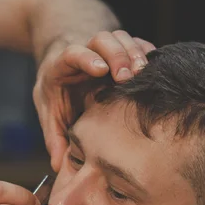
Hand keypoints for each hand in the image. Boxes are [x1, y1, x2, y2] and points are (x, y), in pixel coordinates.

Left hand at [34, 30, 155, 171]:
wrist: (62, 68)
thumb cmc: (56, 92)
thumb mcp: (49, 113)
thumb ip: (54, 137)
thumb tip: (58, 166)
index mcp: (61, 65)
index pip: (73, 53)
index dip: (87, 58)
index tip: (100, 70)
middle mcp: (85, 51)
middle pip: (102, 39)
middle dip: (116, 54)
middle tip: (127, 76)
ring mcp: (105, 50)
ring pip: (121, 38)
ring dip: (134, 53)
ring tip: (143, 73)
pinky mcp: (122, 51)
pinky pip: (137, 44)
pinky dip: (146, 53)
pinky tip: (155, 68)